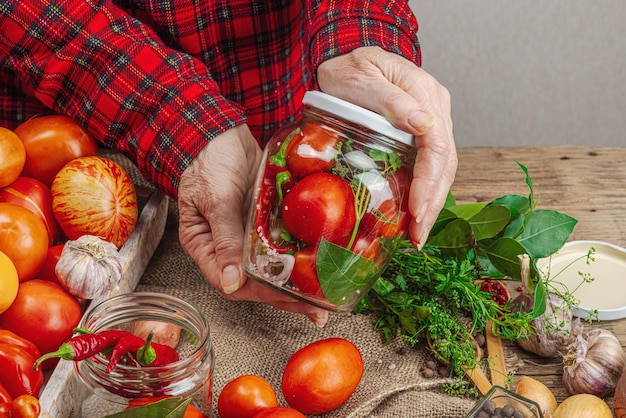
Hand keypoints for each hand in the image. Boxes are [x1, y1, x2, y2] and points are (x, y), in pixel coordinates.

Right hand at [178, 125, 328, 325]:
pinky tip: (320, 263)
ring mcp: (248, 234)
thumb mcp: (215, 199)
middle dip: (287, 298)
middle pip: (257, 282)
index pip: (232, 283)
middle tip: (317, 310)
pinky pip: (283, 242)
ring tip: (325, 298)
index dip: (261, 295)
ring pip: (273, 266)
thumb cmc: (208, 160)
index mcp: (205, 246)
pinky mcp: (264, 220)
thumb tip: (232, 283)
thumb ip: (224, 240)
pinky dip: (300, 254)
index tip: (288, 299)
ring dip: (297, 282)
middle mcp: (228, 246)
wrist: (220, 129)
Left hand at [317, 46, 457, 248]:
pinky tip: (416, 212)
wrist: (344, 55)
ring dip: (432, 201)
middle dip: (434, 202)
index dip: (430, 181)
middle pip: (445, 162)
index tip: (417, 210)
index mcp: (425, 93)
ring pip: (442, 167)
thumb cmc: (348, 67)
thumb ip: (390, 100)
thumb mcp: (361, 78)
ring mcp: (431, 118)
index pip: (437, 145)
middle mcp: (435, 108)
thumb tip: (423, 125)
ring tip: (419, 233)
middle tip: (419, 235)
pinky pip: (430, 163)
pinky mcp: (421, 129)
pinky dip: (425, 190)